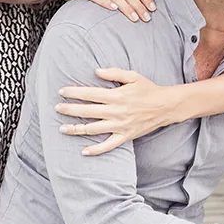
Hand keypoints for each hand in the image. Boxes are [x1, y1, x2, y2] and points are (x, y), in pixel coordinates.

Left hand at [57, 68, 172, 155]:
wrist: (166, 106)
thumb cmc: (148, 89)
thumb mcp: (133, 76)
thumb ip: (114, 73)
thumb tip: (96, 71)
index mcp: (116, 96)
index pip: (90, 94)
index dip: (74, 93)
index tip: (61, 92)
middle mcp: (116, 112)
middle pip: (87, 111)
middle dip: (70, 110)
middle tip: (56, 108)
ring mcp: (120, 126)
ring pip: (93, 129)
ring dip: (76, 129)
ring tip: (62, 128)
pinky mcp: (125, 136)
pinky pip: (108, 146)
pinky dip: (95, 150)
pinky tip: (83, 151)